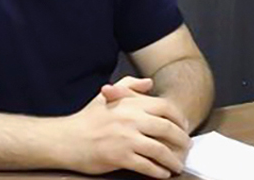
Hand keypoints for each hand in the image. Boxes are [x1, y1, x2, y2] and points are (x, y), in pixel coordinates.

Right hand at [59, 78, 191, 178]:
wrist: (66, 139)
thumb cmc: (87, 119)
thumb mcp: (106, 96)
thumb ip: (129, 86)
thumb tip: (149, 83)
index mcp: (130, 103)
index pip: (165, 107)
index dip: (179, 118)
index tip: (184, 126)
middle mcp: (131, 119)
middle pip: (168, 129)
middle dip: (182, 140)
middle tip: (186, 147)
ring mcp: (126, 139)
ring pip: (160, 150)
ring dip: (173, 160)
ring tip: (177, 165)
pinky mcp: (121, 157)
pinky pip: (147, 166)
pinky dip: (159, 171)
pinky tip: (163, 173)